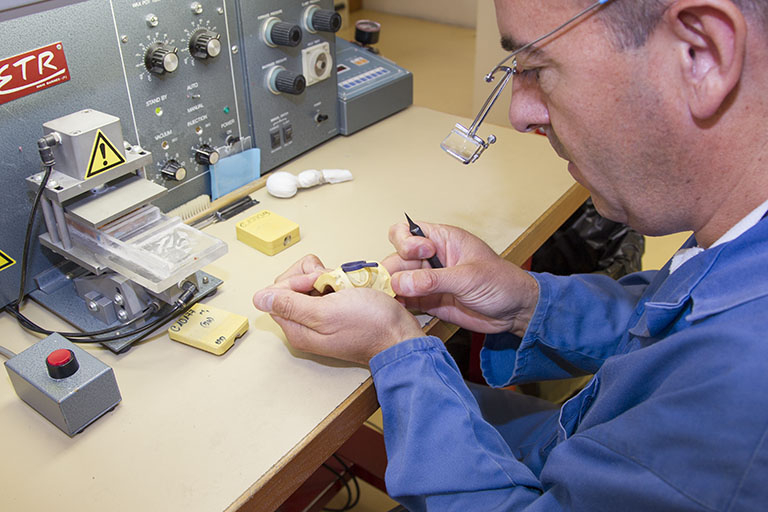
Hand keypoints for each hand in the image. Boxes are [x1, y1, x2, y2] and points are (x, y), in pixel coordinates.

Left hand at [253, 255, 423, 364]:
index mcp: (298, 328)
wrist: (401, 335)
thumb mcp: (325, 312)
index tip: (318, 283)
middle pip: (293, 285)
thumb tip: (259, 298)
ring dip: (330, 277)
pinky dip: (341, 280)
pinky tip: (352, 287)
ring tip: (346, 287)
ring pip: (313, 282)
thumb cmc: (370, 327)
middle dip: (313, 276)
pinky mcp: (338, 309)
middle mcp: (307, 323)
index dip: (296, 281)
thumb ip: (290, 304)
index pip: (277, 293)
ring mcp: (323, 316)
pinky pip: (331, 286)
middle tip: (334, 285)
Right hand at [383, 221, 538, 336]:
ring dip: (391, 290)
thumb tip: (401, 282)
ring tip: (390, 301)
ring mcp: (429, 281)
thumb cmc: (503, 283)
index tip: (420, 255)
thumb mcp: (469, 277)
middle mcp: (432, 259)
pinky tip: (396, 310)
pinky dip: (398, 305)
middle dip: (392, 271)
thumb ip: (434, 280)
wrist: (516, 311)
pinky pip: (407, 301)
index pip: (408, 232)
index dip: (406, 242)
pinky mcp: (430, 301)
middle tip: (392, 287)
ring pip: (398, 281)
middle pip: (397, 259)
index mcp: (442, 240)